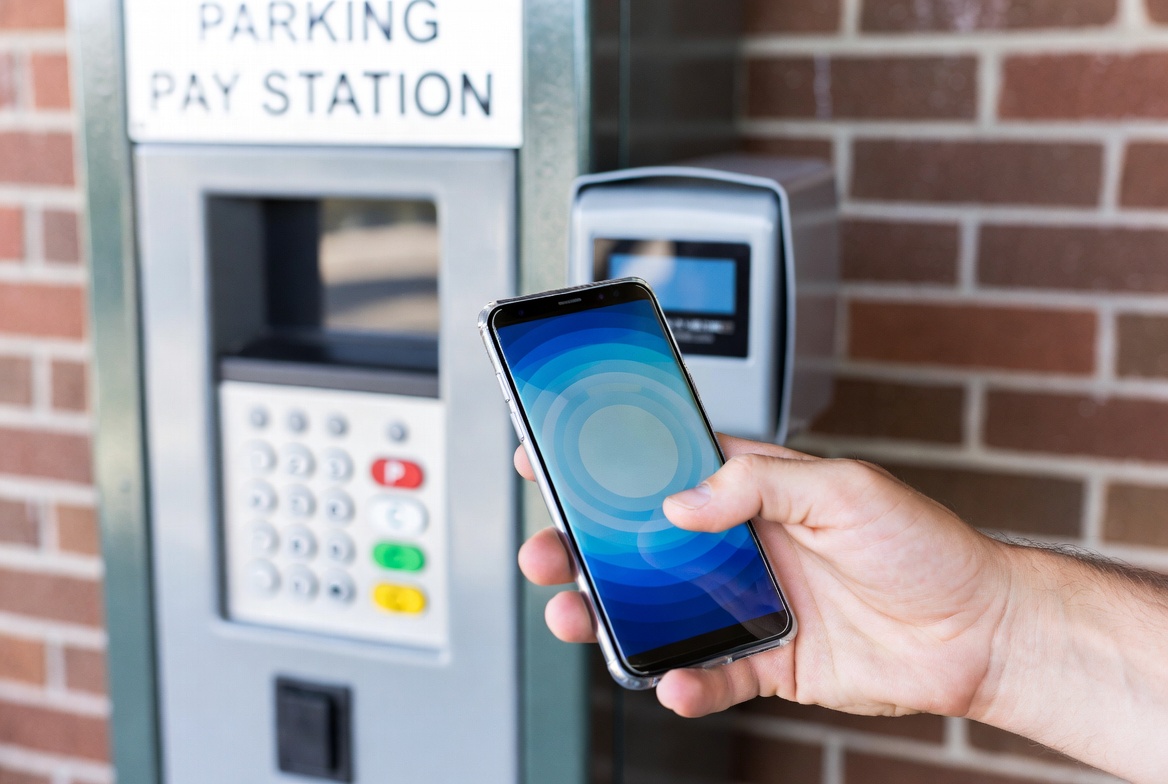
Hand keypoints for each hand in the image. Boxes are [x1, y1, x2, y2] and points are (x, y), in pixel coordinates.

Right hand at [515, 435, 1012, 720]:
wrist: (976, 631)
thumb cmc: (923, 546)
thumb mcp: (844, 487)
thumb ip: (757, 483)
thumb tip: (681, 503)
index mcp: (753, 491)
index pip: (664, 470)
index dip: (606, 466)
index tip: (552, 460)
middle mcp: (741, 546)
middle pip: (641, 546)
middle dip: (584, 548)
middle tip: (547, 552)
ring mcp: (749, 604)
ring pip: (659, 612)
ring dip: (612, 617)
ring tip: (580, 618)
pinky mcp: (768, 660)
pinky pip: (710, 674)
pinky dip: (685, 683)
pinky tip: (674, 681)